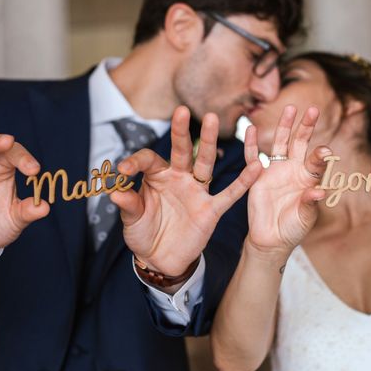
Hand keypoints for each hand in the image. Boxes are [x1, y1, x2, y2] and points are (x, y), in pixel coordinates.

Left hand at [110, 106, 262, 275]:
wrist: (161, 260)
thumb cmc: (144, 233)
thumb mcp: (132, 220)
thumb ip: (128, 205)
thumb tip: (114, 192)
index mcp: (157, 177)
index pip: (148, 160)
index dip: (135, 162)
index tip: (123, 171)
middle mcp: (179, 178)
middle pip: (182, 151)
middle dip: (181, 132)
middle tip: (182, 110)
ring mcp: (196, 192)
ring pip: (205, 163)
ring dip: (208, 143)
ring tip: (212, 119)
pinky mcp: (211, 209)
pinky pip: (229, 193)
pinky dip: (243, 181)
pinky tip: (256, 165)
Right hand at [245, 106, 329, 256]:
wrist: (272, 239)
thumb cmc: (293, 228)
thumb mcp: (305, 218)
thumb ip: (310, 204)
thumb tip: (319, 192)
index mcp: (309, 179)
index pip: (317, 162)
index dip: (320, 156)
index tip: (325, 151)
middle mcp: (294, 170)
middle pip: (300, 143)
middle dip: (306, 127)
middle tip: (314, 110)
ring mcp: (276, 171)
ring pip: (281, 143)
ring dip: (285, 126)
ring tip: (290, 108)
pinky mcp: (258, 176)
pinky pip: (253, 157)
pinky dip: (252, 143)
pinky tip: (251, 128)